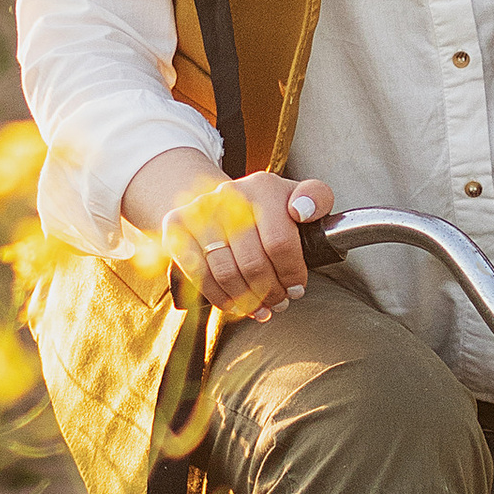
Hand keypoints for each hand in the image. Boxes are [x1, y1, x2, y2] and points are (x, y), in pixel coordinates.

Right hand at [145, 162, 333, 316]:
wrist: (221, 202)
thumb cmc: (269, 210)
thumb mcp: (299, 198)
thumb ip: (316, 198)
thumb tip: (302, 211)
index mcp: (264, 186)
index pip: (280, 242)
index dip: (291, 274)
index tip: (297, 287)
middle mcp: (230, 193)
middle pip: (252, 262)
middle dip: (271, 291)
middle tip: (280, 300)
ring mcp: (201, 210)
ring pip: (225, 272)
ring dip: (247, 299)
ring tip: (261, 306)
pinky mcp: (177, 226)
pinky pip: (197, 274)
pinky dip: (219, 297)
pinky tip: (235, 306)